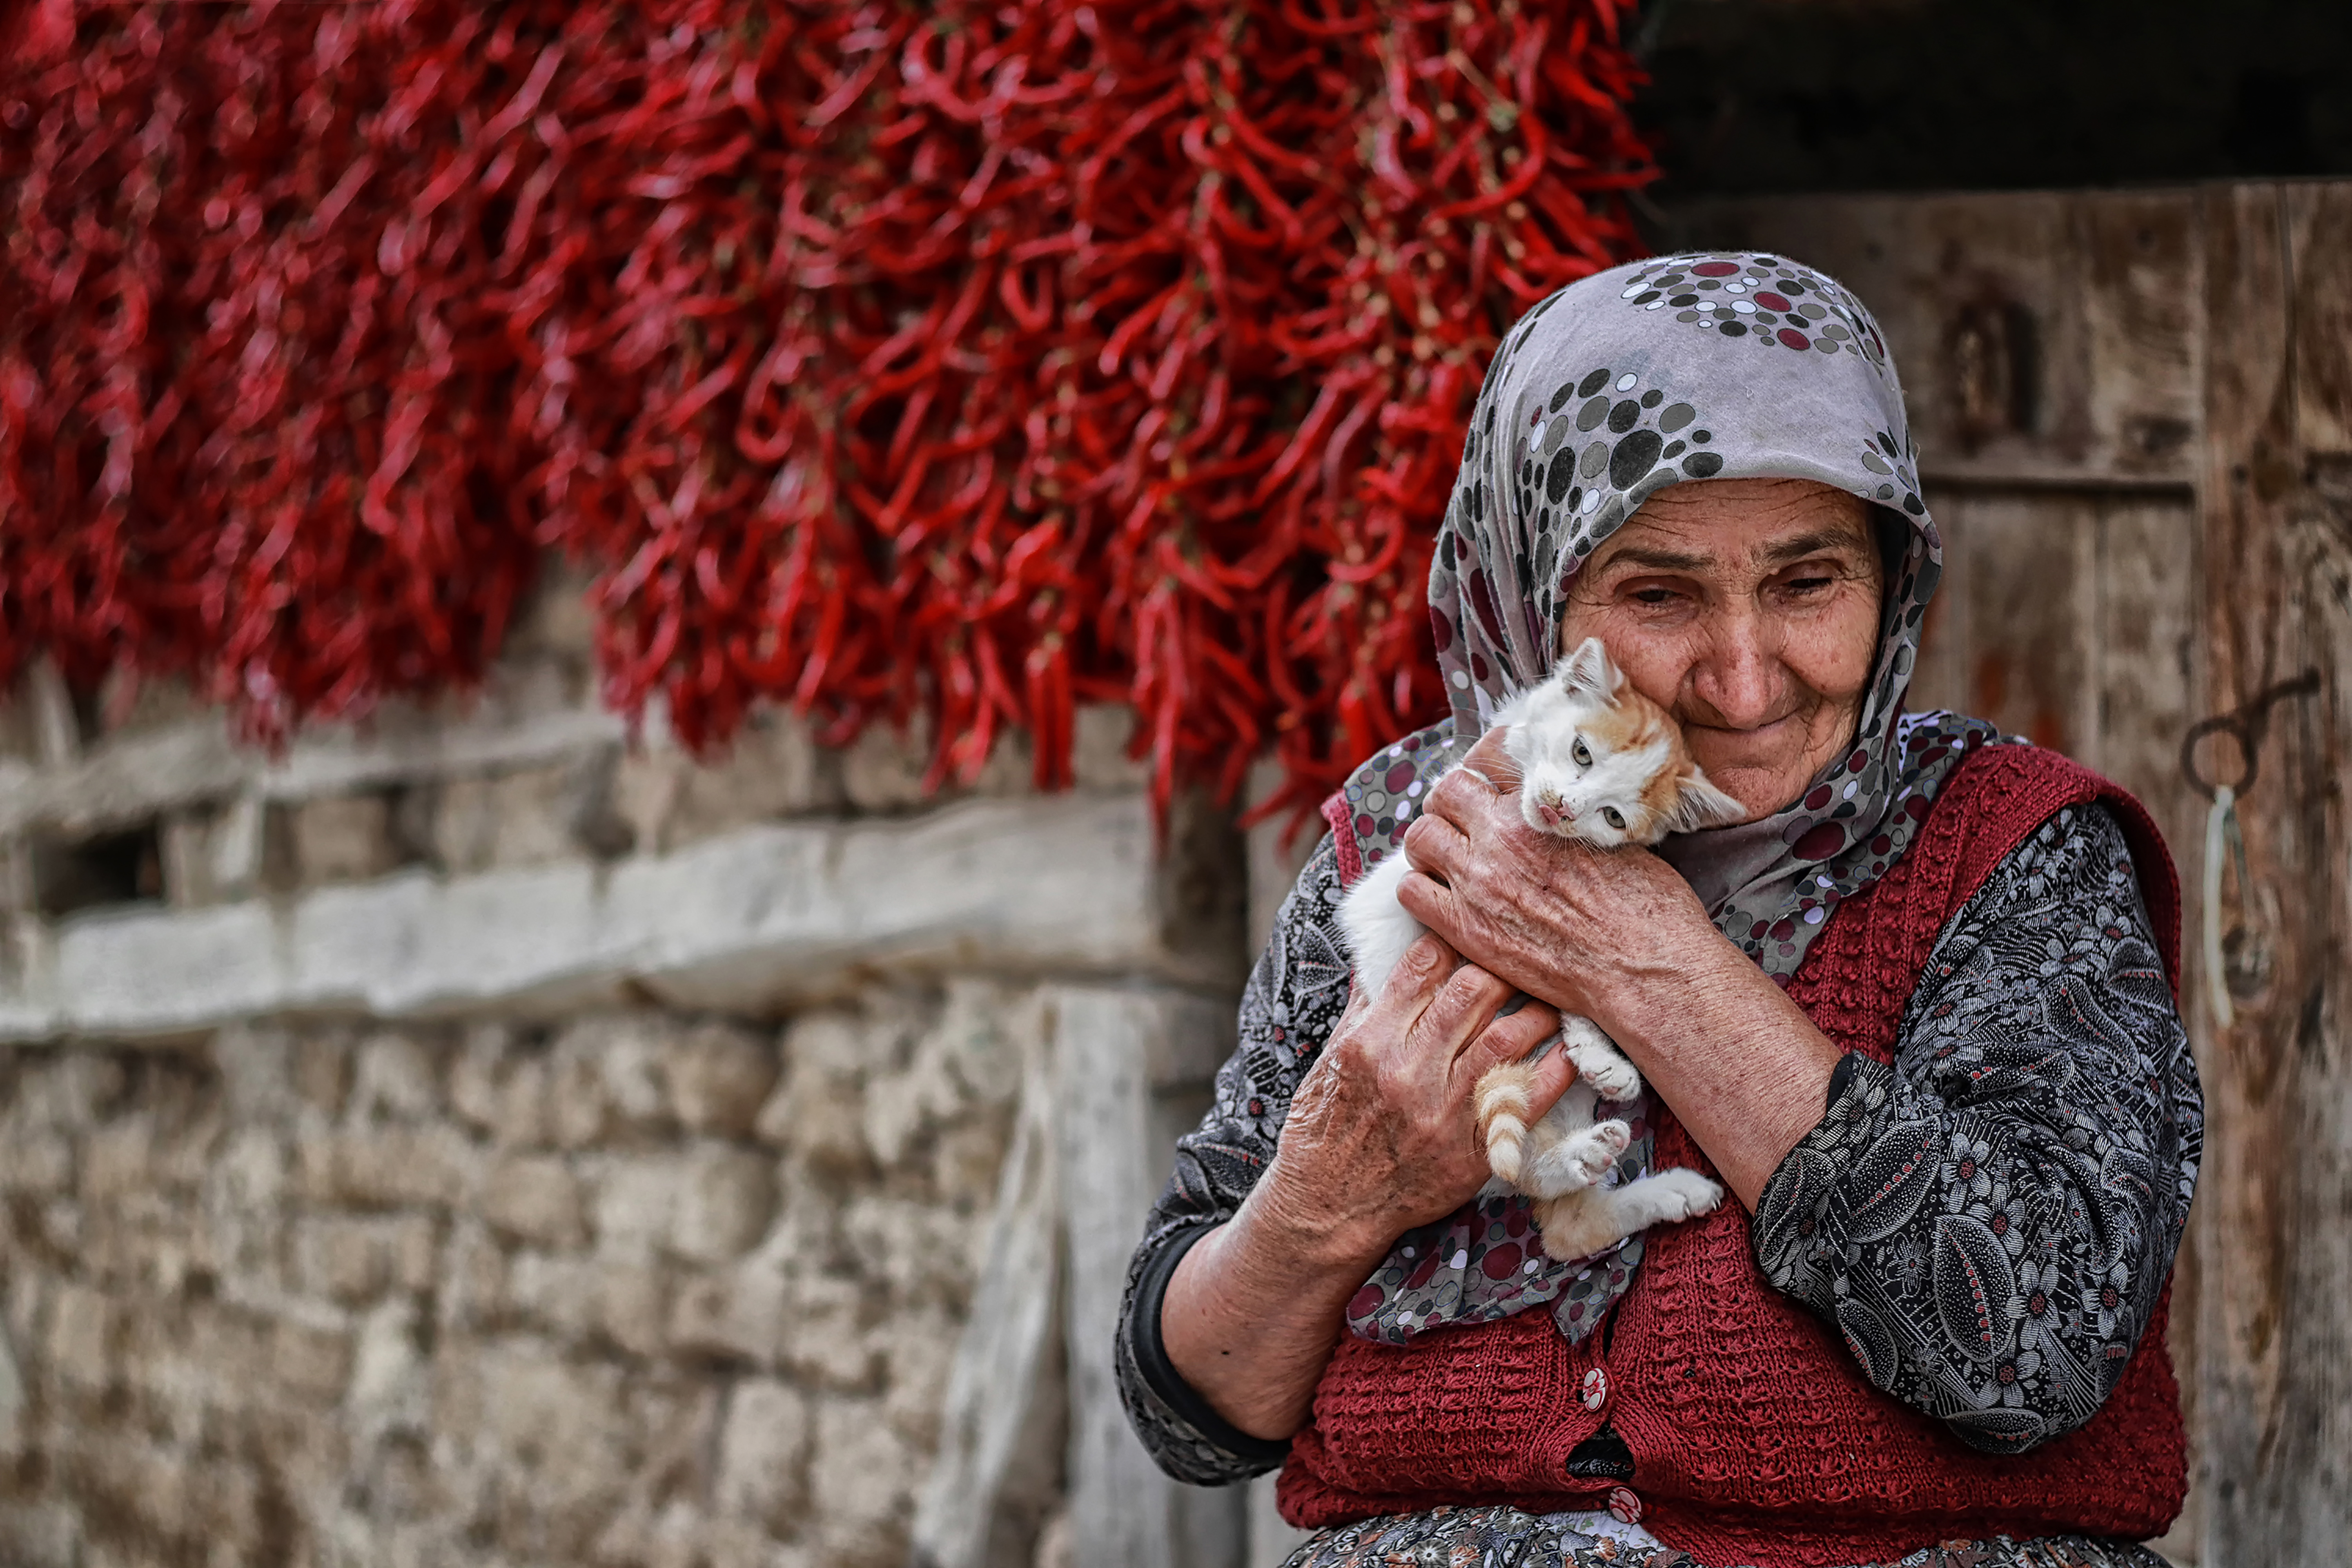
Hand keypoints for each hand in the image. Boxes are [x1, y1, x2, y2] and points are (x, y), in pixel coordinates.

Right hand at [1253, 932, 1565, 1269]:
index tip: (1471, 932)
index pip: (1423, 965)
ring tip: (1552, 995)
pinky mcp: (1475, 1146)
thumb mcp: (1330, 1059)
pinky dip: (1558, 1065)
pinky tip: (1571, 1046)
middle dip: (1502, 965)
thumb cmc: (1327, 1127)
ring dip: (1539, 1008)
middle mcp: (1408, 1070)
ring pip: (1509, 1034)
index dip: (1453, 938)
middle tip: (1520, 960)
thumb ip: (1364, 1008)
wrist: (1331, 1205)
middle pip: (1473, 990)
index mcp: (1370, 1041)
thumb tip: (1384, 957)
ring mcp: (1444, 1109)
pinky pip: (1531, 1095)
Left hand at [1395, 727, 1723, 1026]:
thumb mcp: (1615, 837)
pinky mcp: (1466, 930)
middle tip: (1465, 821)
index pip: (1489, 758)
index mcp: (1541, 809)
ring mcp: (1478, 884)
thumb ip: (1571, 815)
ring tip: (1451, 858)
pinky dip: (1422, 888)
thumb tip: (1556, 805)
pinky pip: (1412, 893)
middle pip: (1445, 791)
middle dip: (1452, 802)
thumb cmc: (1647, 908)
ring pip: (1419, 838)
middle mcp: (1501, 839)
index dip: (1486, 767)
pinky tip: (1445, 896)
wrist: (1645, 971)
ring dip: (1431, 843)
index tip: (1490, 781)